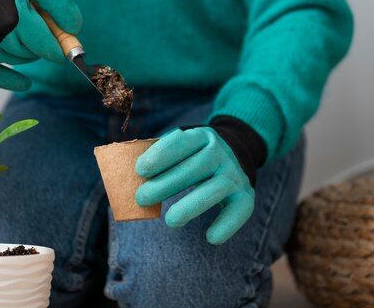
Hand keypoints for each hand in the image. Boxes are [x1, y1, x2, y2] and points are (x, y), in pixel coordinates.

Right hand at [0, 0, 81, 90]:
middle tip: (38, 26)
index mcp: (15, 16)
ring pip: (16, 60)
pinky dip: (7, 80)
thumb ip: (61, 4)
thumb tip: (73, 32)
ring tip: (22, 30)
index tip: (65, 47)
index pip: (47, 46)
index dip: (60, 47)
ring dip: (25, 51)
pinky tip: (25, 83)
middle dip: (41, 44)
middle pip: (32, 54)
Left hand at [135, 126, 255, 244]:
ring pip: (215, 189)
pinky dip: (227, 225)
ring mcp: (234, 174)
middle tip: (141, 198)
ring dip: (191, 206)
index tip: (140, 170)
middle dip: (166, 184)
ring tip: (170, 221)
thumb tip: (127, 177)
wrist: (234, 154)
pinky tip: (211, 237)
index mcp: (200, 137)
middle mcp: (220, 153)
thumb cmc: (191, 156)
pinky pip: (239, 210)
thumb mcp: (178, 148)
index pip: (181, 142)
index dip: (161, 155)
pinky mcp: (245, 195)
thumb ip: (157, 158)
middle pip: (195, 168)